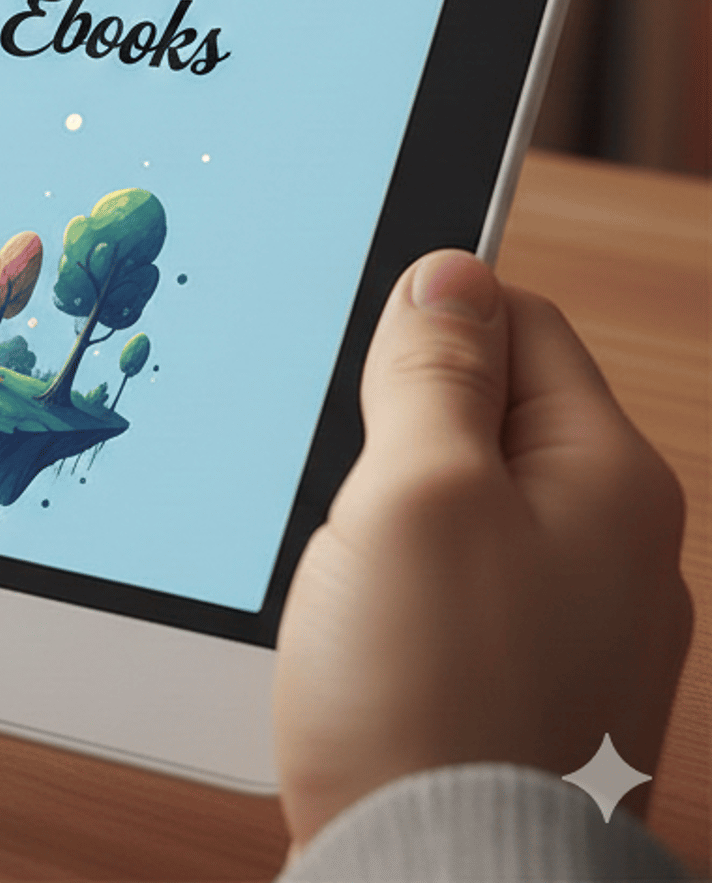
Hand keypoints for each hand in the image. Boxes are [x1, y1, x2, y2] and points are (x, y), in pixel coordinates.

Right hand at [274, 248, 691, 850]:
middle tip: (354, 487)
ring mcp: (579, 625)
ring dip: (392, 514)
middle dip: (401, 429)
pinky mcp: (529, 686)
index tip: (363, 370)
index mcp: (611, 482)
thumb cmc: (429, 698)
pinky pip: (458, 586)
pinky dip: (402, 588)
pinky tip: (368, 631)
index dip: (428, 325)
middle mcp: (618, 550)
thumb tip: (451, 274)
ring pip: (466, 504)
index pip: (521, 321)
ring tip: (357, 572)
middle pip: (491, 414)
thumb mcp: (416, 491)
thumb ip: (437, 371)